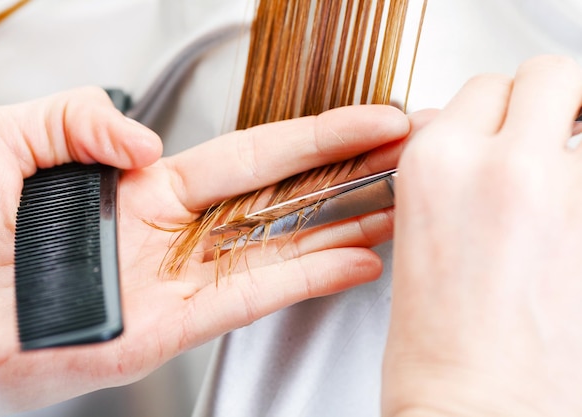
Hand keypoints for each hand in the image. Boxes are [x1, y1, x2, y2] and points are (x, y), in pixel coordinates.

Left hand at [0, 87, 409, 412]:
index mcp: (140, 185)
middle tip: (400, 160)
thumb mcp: (10, 136)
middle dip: (343, 179)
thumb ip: (84, 120)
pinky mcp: (168, 329)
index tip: (365, 119)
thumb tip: (146, 143)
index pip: (248, 155)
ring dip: (340, 231)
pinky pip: (251, 298)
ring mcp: (174, 282)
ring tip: (395, 210)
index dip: (311, 137)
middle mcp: (168, 234)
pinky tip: (352, 263)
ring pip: (277, 252)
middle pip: (277, 202)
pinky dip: (305, 281)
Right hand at [384, 55, 581, 416]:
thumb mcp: (417, 231)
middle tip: (545, 132)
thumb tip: (465, 134)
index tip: (500, 129)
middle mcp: (502, 166)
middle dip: (548, 99)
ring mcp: (564, 194)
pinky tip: (566, 224)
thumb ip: (446, 168)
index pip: (483, 88)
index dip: (492, 111)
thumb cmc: (437, 338)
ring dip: (575, 146)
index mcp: (437, 164)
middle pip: (549, 77)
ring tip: (557, 190)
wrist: (475, 403)